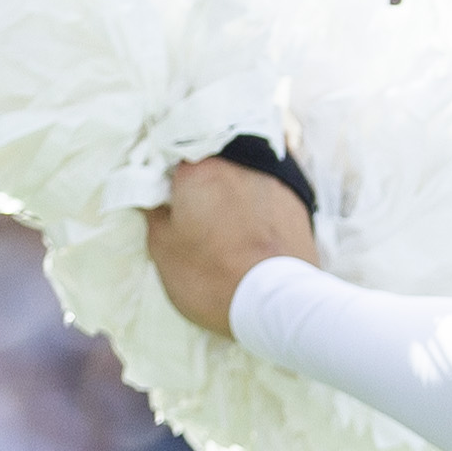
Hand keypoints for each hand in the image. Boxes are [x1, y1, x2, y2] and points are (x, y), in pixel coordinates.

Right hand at [143, 153, 319, 335]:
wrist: (278, 304)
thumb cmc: (213, 275)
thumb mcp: (163, 248)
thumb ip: (154, 211)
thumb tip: (152, 197)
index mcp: (201, 168)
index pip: (174, 146)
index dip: (166, 167)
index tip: (163, 187)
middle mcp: (241, 164)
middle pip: (212, 158)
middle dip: (201, 177)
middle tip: (190, 206)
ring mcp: (276, 180)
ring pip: (243, 173)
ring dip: (230, 190)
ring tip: (221, 222)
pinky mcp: (299, 202)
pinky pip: (268, 192)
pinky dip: (256, 204)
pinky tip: (249, 228)